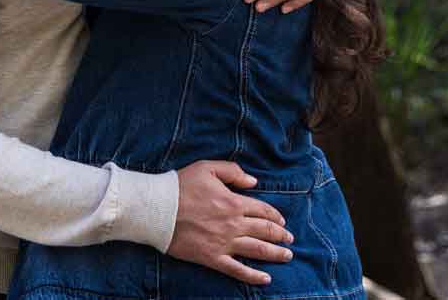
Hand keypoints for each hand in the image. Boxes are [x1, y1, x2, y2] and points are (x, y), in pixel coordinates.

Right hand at [166, 160, 292, 285]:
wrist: (157, 210)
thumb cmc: (180, 186)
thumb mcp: (207, 168)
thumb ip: (233, 172)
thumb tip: (253, 182)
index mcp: (233, 202)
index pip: (263, 210)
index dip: (275, 216)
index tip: (282, 221)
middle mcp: (233, 224)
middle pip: (265, 231)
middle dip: (281, 236)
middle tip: (290, 240)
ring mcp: (224, 243)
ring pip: (257, 250)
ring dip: (275, 254)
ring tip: (287, 256)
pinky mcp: (212, 258)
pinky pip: (237, 269)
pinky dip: (253, 276)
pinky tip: (265, 279)